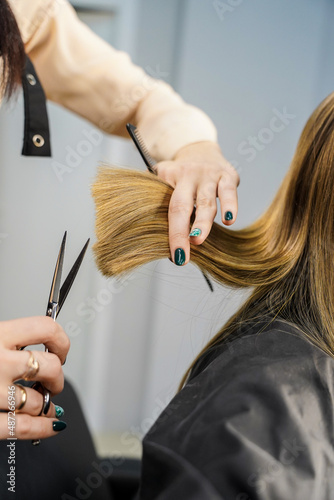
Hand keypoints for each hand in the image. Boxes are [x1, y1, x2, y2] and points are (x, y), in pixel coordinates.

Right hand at [0, 317, 69, 439]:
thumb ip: (9, 340)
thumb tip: (41, 342)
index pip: (45, 328)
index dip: (60, 340)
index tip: (60, 349)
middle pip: (50, 367)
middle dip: (57, 378)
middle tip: (53, 381)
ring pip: (37, 401)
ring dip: (46, 404)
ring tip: (43, 403)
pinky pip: (23, 427)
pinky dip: (42, 428)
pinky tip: (50, 425)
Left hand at [155, 141, 239, 264]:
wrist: (201, 150)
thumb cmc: (180, 176)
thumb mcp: (164, 180)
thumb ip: (159, 202)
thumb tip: (157, 241)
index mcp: (169, 177)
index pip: (169, 208)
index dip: (173, 234)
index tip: (175, 256)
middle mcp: (188, 176)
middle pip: (182, 205)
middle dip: (181, 231)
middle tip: (181, 253)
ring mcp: (209, 175)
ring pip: (206, 201)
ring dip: (203, 222)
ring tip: (198, 239)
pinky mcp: (228, 175)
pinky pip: (229, 192)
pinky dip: (230, 205)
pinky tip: (229, 220)